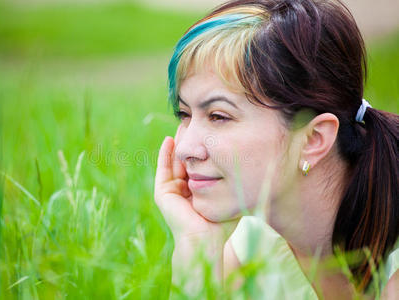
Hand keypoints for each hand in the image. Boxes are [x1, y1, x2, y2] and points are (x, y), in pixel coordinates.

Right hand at [154, 128, 238, 293]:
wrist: (206, 239)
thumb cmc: (222, 222)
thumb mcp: (229, 196)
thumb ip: (233, 183)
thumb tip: (249, 165)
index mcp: (198, 192)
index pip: (198, 165)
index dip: (202, 148)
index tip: (209, 132)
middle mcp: (184, 190)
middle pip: (185, 160)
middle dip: (189, 142)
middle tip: (193, 123)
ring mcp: (172, 192)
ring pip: (173, 162)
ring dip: (177, 144)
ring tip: (182, 125)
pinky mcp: (163, 193)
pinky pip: (163, 169)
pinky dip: (164, 154)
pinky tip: (170, 140)